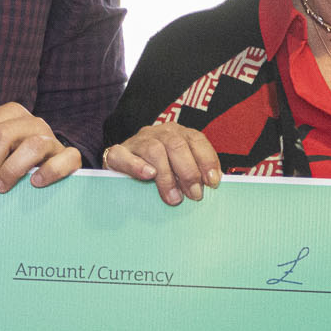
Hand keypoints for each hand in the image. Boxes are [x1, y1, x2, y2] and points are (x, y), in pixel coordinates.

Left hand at [0, 102, 80, 197]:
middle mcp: (30, 123)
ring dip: (12, 169)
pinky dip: (50, 171)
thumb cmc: (13, 160)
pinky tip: (36, 184)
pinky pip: (65, 159)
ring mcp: (52, 139)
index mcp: (8, 116)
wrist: (54, 164)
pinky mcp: (70, 157)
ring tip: (0, 188)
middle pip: (3, 134)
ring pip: (33, 144)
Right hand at [104, 123, 222, 205]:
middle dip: (189, 172)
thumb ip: (193, 171)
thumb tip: (212, 184)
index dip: (206, 160)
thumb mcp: (178, 168)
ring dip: (167, 176)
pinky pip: (124, 156)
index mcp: (177, 133)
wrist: (121, 166)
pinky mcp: (117, 153)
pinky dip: (137, 166)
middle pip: (176, 145)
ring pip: (154, 150)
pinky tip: (148, 176)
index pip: (196, 140)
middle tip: (194, 195)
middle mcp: (159, 133)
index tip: (213, 182)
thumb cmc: (156, 170)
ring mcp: (137, 141)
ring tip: (173, 197)